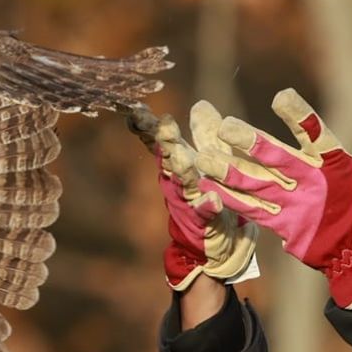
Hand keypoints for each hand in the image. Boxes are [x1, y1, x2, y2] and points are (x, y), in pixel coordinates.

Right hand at [127, 104, 259, 290]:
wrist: (215, 246)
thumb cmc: (211, 198)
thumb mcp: (210, 163)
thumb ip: (205, 136)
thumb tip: (200, 105)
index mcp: (178, 164)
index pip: (159, 141)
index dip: (147, 127)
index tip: (136, 110)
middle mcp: (176, 182)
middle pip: (168, 158)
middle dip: (164, 142)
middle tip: (164, 125)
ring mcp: (188, 202)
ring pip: (183, 183)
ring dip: (181, 170)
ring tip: (181, 158)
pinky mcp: (203, 223)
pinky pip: (205, 213)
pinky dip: (207, 206)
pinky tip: (212, 200)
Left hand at [193, 88, 351, 308]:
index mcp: (337, 165)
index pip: (317, 134)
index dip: (300, 115)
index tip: (281, 96)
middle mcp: (314, 183)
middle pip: (278, 159)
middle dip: (251, 143)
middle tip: (225, 126)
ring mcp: (297, 206)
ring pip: (258, 184)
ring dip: (229, 170)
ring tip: (204, 156)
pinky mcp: (284, 227)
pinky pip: (252, 210)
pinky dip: (229, 198)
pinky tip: (207, 185)